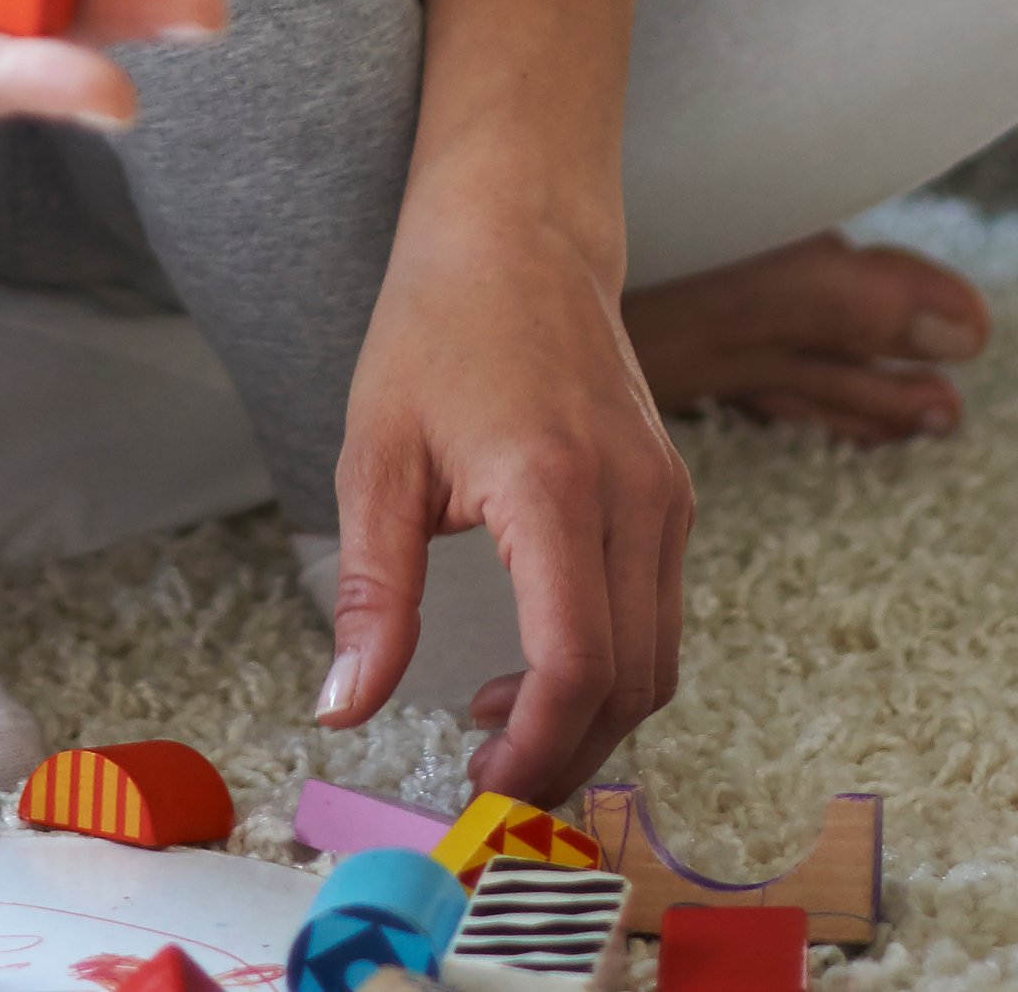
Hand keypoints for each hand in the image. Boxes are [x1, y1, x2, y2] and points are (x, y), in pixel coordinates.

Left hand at [312, 179, 691, 801]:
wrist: (519, 230)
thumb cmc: (438, 325)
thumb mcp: (377, 456)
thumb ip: (374, 594)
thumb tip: (345, 709)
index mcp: (557, 488)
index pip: (576, 663)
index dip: (535, 748)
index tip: (480, 787)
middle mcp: (636, 499)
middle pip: (630, 683)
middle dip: (563, 756)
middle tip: (484, 784)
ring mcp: (667, 498)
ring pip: (658, 661)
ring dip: (588, 720)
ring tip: (495, 729)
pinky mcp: (673, 496)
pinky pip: (660, 616)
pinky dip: (610, 668)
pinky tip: (531, 669)